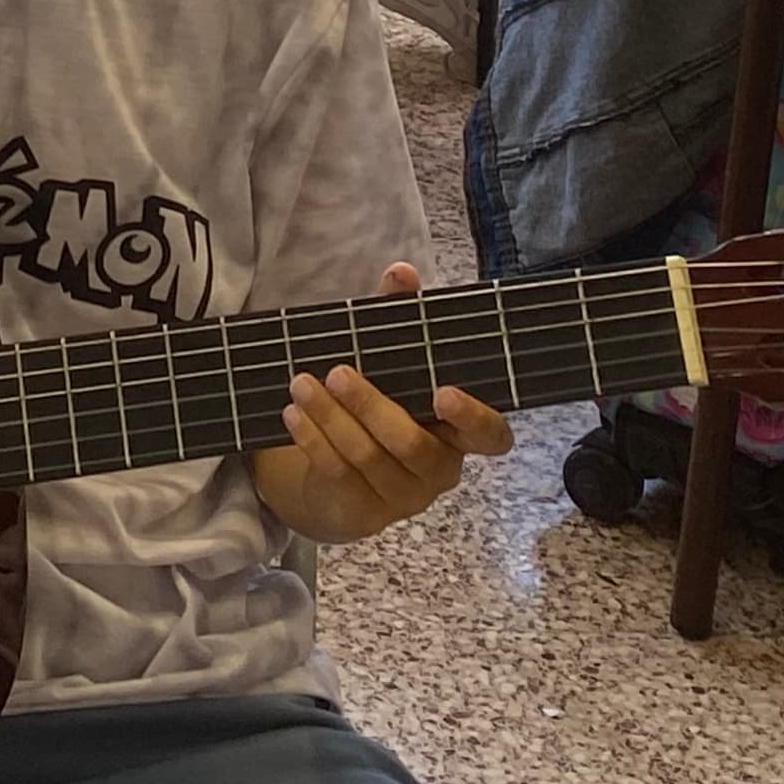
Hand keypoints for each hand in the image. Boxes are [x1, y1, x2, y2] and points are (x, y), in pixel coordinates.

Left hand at [266, 262, 511, 542]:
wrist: (338, 477)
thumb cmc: (380, 406)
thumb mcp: (390, 363)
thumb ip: (400, 318)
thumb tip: (402, 271)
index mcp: (458, 435)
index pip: (491, 437)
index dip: (474, 417)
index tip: (443, 392)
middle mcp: (438, 470)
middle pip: (413, 445)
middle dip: (372, 406)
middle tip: (338, 372)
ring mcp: (402, 497)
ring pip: (370, 458)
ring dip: (331, 417)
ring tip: (301, 383)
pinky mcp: (362, 511)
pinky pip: (338, 474)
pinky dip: (313, 439)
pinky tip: (292, 413)